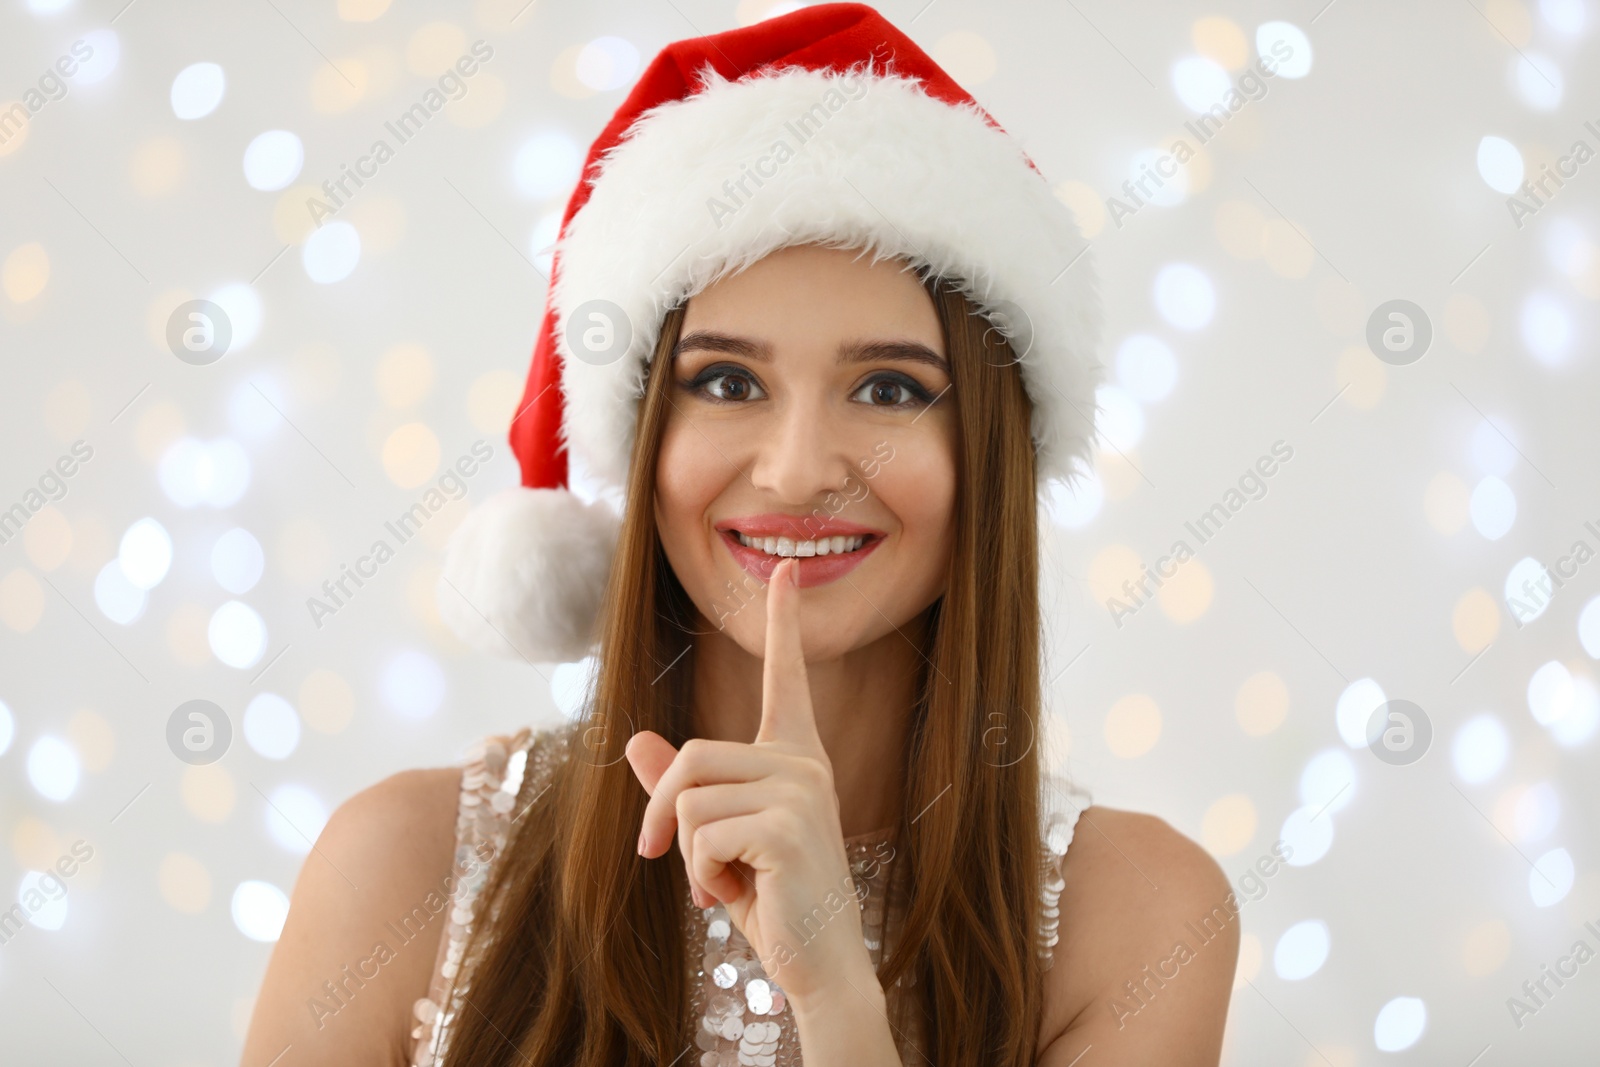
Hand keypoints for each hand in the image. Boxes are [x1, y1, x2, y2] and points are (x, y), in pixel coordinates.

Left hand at [625, 558, 873, 1006]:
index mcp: (795, 756)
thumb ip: (680, 789)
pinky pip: (700, 833)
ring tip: (721, 882)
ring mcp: (800, 790)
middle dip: (661, 816)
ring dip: (685, 856)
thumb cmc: (772, 899)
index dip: (783, 621)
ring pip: (688, 798)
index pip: (785, 676)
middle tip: (665, 863)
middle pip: (691, 756)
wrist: (818, 962)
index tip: (786, 568)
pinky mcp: (787, 825)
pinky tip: (734, 895)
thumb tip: (636, 741)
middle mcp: (802, 763)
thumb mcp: (716, 839)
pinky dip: (699, 874)